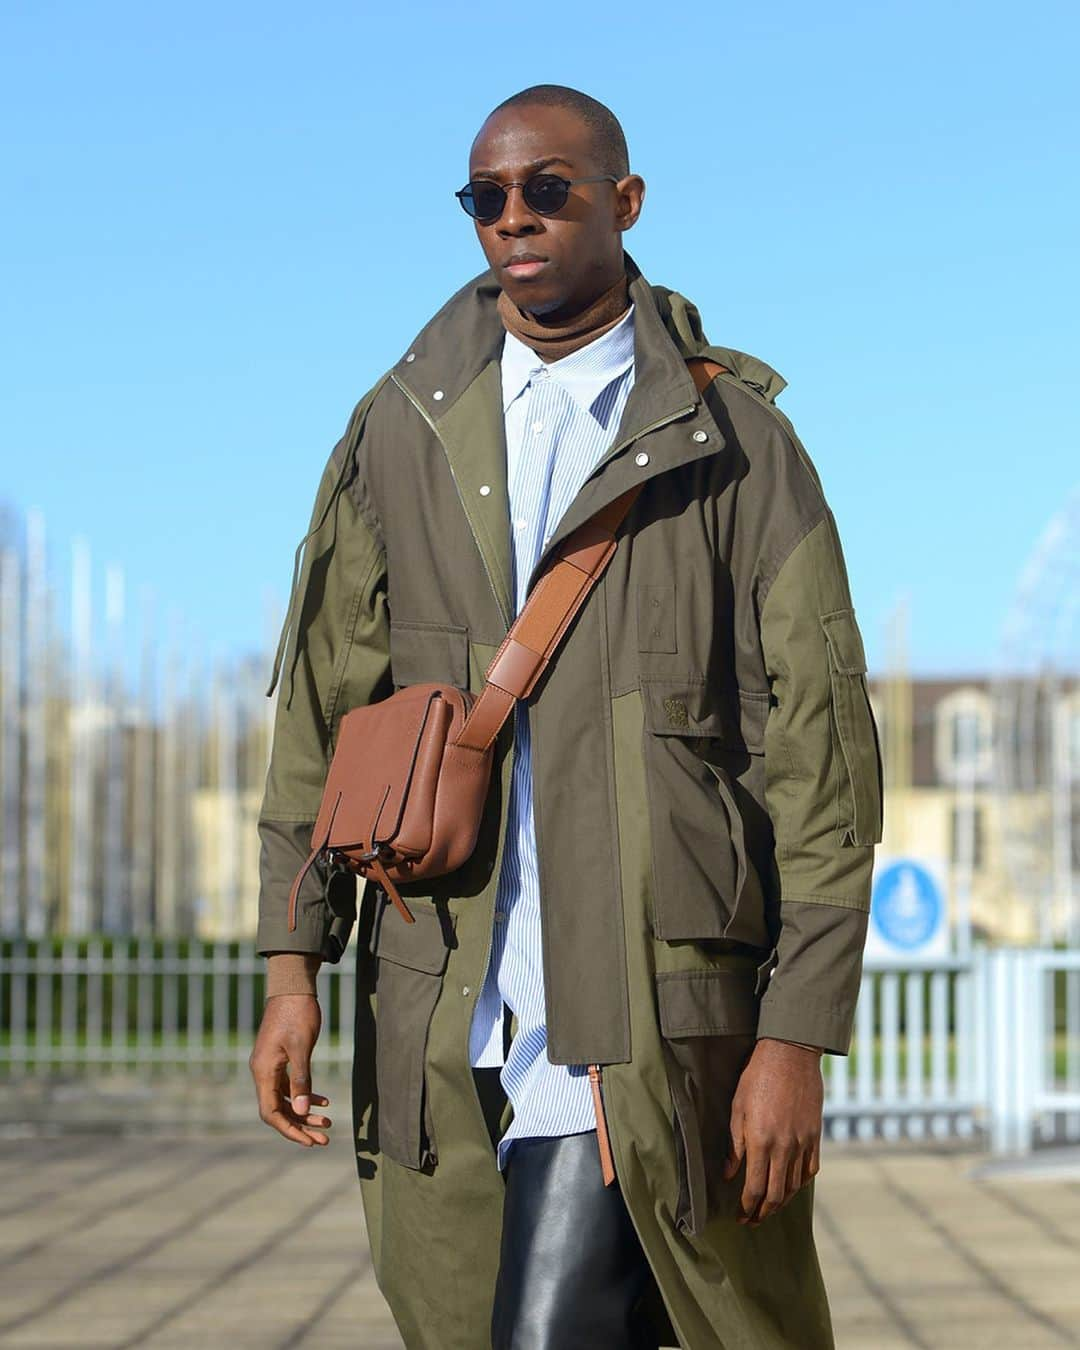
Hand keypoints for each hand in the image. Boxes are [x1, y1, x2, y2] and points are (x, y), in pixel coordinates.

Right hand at [249, 995, 331, 1145]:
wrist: (292, 986)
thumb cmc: (297, 1013)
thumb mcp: (302, 1047)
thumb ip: (301, 1079)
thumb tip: (302, 1111)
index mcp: (263, 1071)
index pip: (271, 1113)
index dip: (289, 1130)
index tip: (309, 1141)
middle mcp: (262, 1072)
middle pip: (278, 1110)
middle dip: (300, 1126)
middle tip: (325, 1139)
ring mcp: (269, 1066)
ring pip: (285, 1099)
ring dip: (305, 1113)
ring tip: (328, 1123)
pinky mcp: (279, 1059)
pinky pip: (289, 1086)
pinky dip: (305, 1095)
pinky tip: (324, 1101)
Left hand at [721, 1037, 822, 1225]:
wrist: (790, 1055)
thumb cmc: (756, 1078)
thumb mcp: (737, 1108)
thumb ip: (734, 1145)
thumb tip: (729, 1174)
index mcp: (760, 1141)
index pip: (755, 1187)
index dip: (747, 1207)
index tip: (741, 1216)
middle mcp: (784, 1147)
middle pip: (776, 1194)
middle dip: (763, 1212)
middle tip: (753, 1220)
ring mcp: (803, 1142)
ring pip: (795, 1186)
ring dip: (782, 1202)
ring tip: (770, 1208)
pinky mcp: (815, 1135)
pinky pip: (811, 1169)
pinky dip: (801, 1183)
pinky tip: (792, 1186)